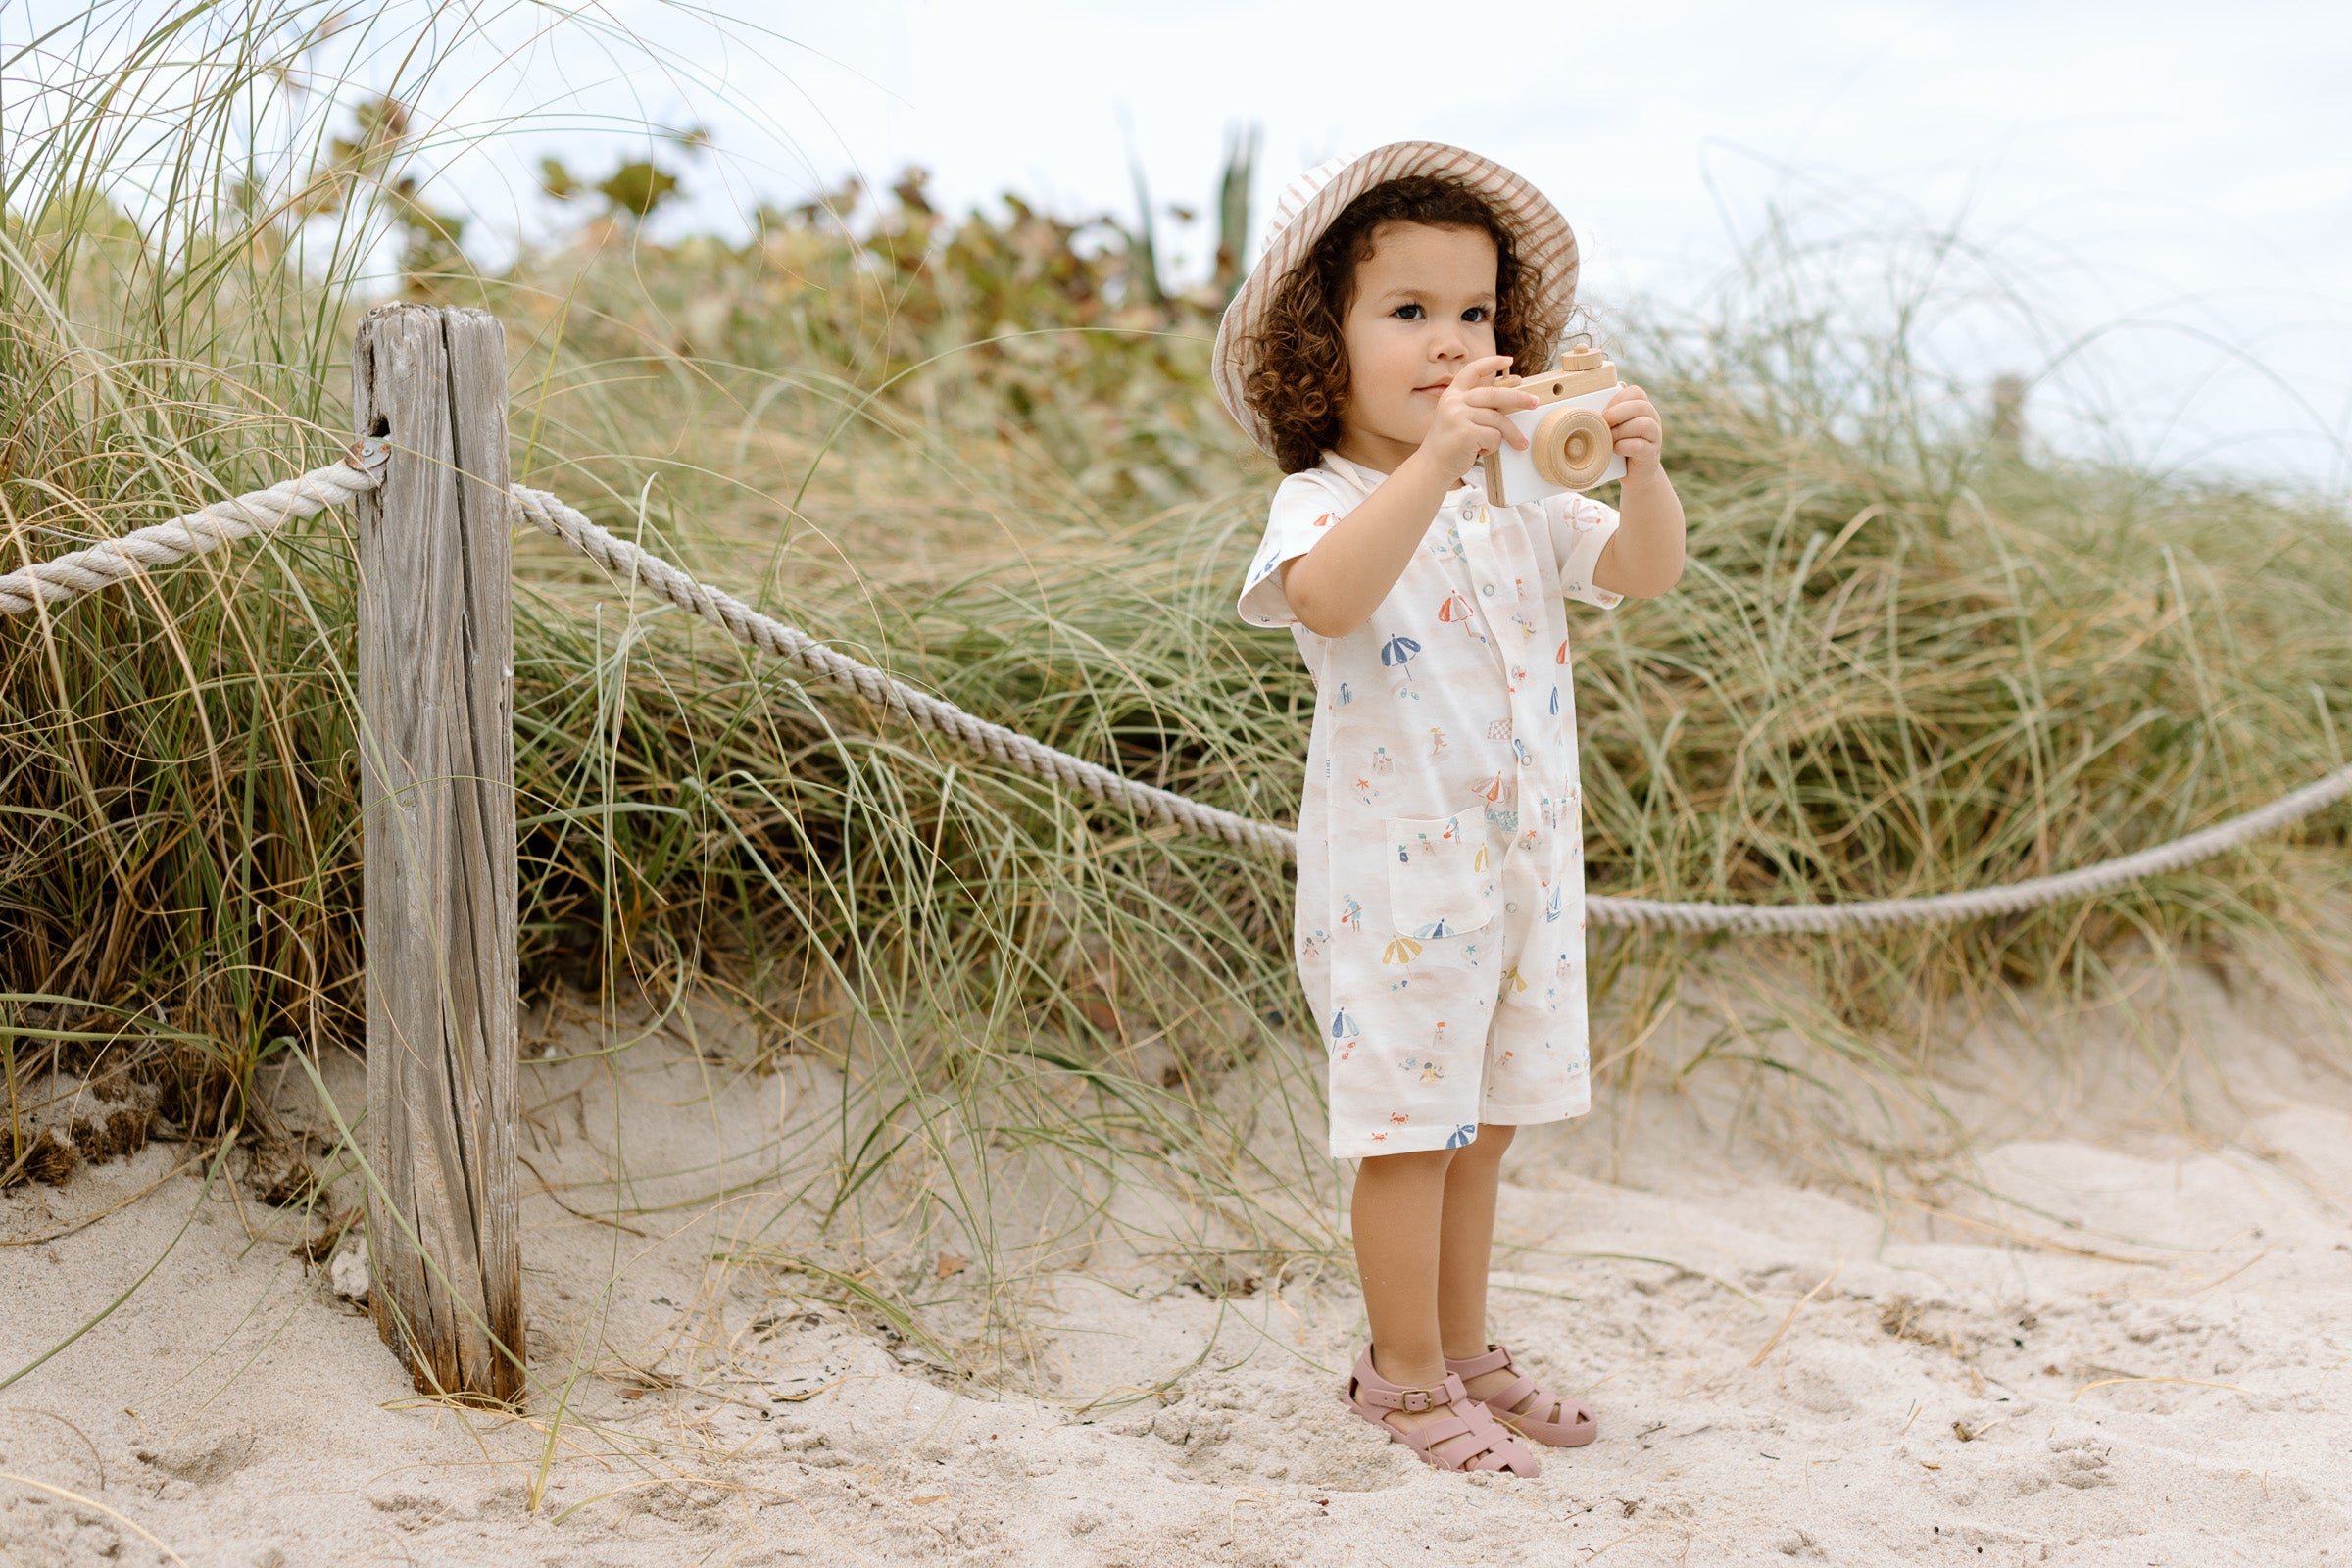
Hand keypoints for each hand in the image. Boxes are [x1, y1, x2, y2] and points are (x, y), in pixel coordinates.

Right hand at [1415, 353, 1537, 476]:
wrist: (1431, 466)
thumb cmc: (1450, 443)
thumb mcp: (1458, 416)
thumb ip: (1476, 405)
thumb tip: (1510, 398)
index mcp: (1452, 394)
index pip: (1472, 370)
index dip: (1491, 362)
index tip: (1508, 360)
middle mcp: (1454, 402)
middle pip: (1495, 394)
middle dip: (1519, 398)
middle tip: (1534, 403)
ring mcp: (1458, 416)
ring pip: (1498, 420)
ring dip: (1510, 434)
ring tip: (1518, 443)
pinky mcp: (1466, 433)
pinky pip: (1494, 436)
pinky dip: (1494, 446)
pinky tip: (1481, 450)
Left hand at [1604, 384, 1664, 471]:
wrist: (1633, 473)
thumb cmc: (1618, 445)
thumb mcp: (1613, 427)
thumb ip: (1608, 414)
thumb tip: (1589, 404)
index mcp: (1643, 408)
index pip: (1635, 392)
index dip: (1617, 399)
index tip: (1604, 411)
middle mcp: (1652, 419)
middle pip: (1641, 406)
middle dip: (1618, 413)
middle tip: (1604, 424)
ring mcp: (1655, 436)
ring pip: (1644, 424)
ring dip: (1621, 431)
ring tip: (1610, 439)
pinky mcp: (1651, 454)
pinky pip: (1641, 446)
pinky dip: (1625, 446)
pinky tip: (1616, 449)